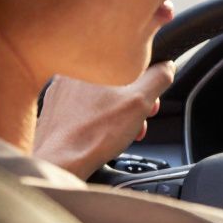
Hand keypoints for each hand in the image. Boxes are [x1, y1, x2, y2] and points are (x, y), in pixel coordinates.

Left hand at [34, 61, 175, 178]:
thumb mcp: (141, 101)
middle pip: (116, 79)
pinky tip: (102, 133)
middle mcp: (72, 70)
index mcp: (92, 61)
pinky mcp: (54, 108)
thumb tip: (167, 66)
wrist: (60, 161)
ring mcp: (60, 90)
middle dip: (133, 99)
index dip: (148, 81)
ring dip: (117, 110)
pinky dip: (97, 118)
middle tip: (140, 118)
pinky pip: (84, 107)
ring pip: (101, 94)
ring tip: (122, 130)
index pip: (131, 61)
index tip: (150, 100)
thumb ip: (159, 77)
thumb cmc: (95, 133)